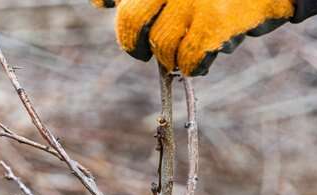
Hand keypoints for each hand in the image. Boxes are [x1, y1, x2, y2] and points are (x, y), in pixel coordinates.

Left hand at [91, 0, 316, 75]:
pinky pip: (189, 59)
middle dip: (133, 41)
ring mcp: (192, 2)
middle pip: (131, 20)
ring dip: (170, 57)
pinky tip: (201, 63)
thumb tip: (103, 1)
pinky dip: (193, 67)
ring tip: (184, 55)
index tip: (105, 5)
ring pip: (161, 44)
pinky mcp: (214, 24)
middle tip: (141, 51)